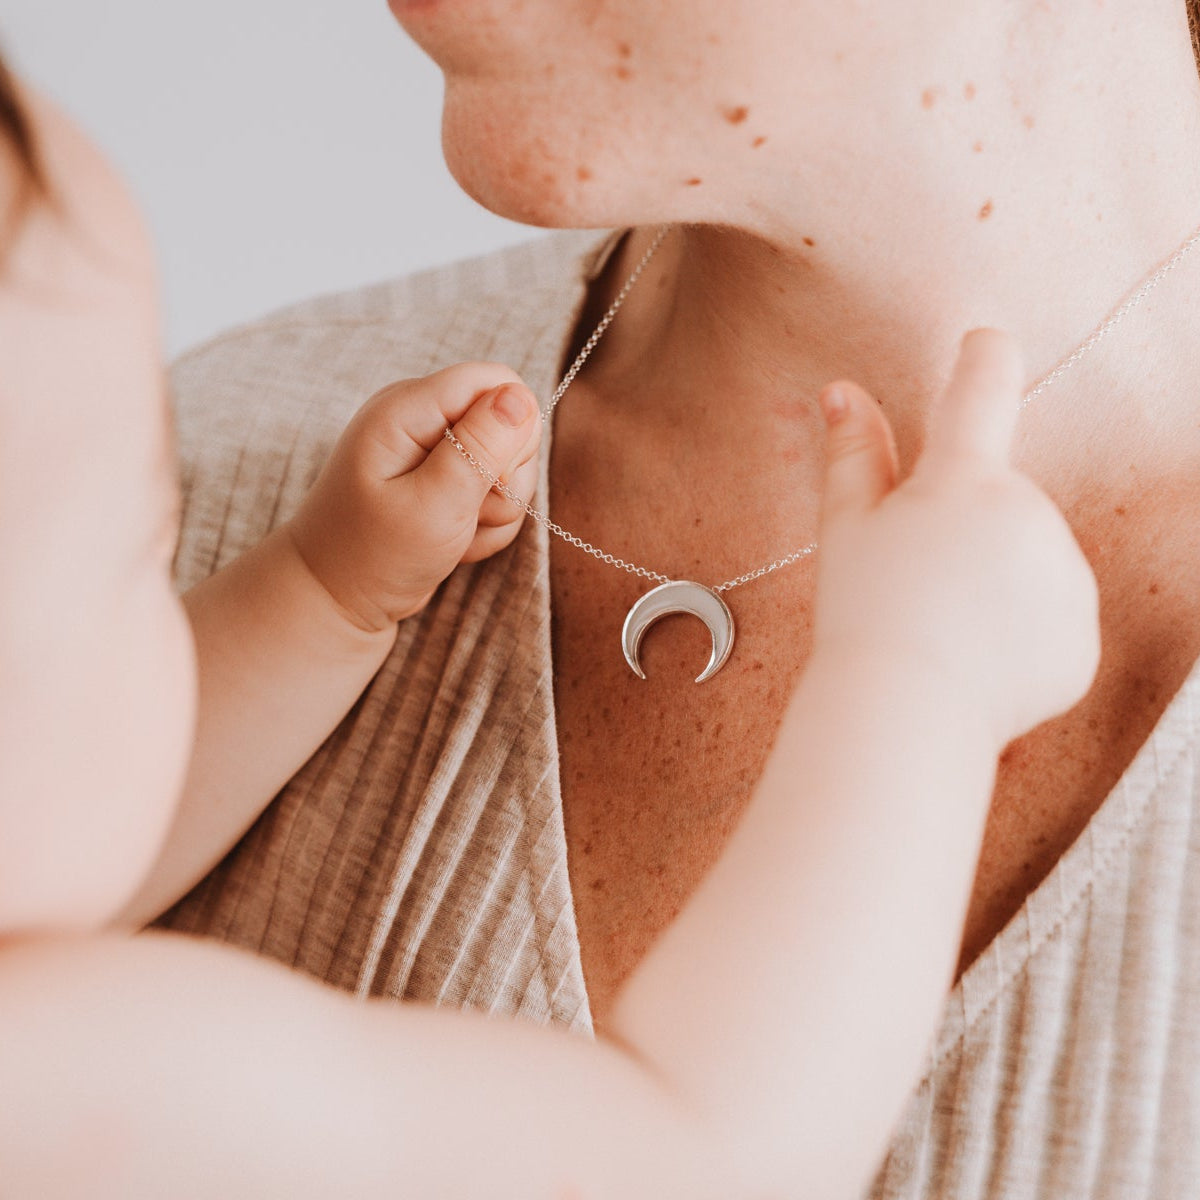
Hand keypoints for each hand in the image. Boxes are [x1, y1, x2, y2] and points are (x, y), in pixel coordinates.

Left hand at [285, 362, 541, 631]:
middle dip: (504, 479)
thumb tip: (522, 396)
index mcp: (407, 408)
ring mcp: (433, 449)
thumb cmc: (373, 557)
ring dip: (495, 510)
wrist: (336, 601)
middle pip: (509, 422)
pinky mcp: (443, 477)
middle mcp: (422, 418)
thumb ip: (480, 448)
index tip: (491, 480)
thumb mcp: (434, 506)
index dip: (512, 429)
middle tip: (465, 515)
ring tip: (453, 535)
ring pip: (508, 463)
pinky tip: (452, 543)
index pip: (496, 381)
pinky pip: (494, 491)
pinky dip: (484, 524)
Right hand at [811, 329, 1100, 749]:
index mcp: (964, 479)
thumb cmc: (864, 617)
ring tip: (948, 628)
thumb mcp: (846, 530)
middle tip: (922, 583)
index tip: (982, 344)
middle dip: (970, 529)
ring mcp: (1065, 576)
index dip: (982, 358)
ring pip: (1030, 561)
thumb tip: (841, 392)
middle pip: (1002, 500)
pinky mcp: (1083, 636)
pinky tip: (976, 658)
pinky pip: (1051, 618)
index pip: (983, 388)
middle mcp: (1030, 514)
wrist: (906, 714)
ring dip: (996, 582)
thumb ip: (853, 455)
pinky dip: (1019, 634)